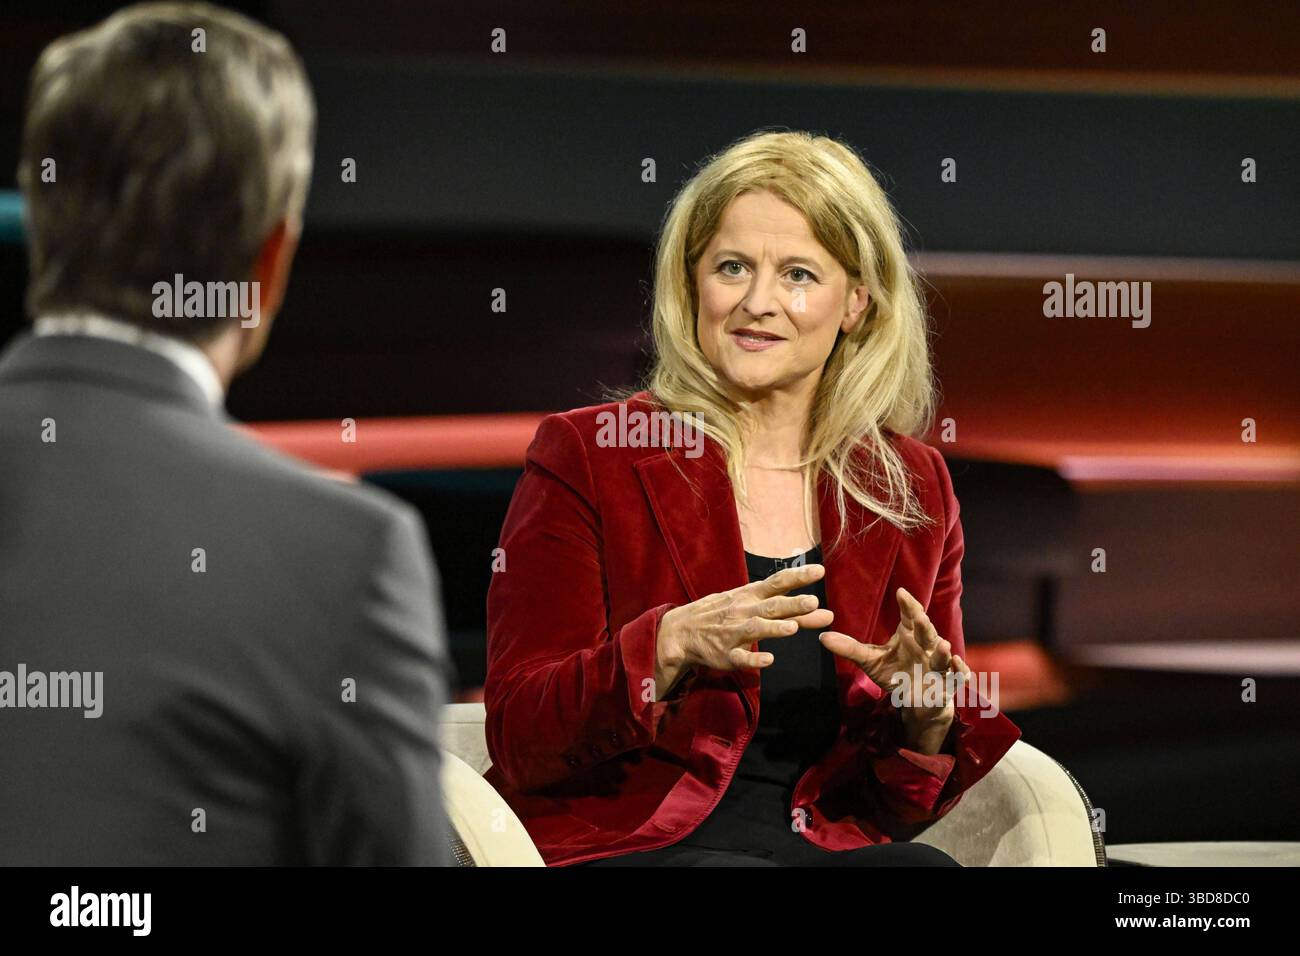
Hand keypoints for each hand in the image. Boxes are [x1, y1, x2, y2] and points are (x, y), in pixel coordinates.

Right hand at [657, 564, 833, 687]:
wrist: (681, 630)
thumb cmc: (724, 613)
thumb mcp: (750, 603)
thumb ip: (787, 609)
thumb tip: (822, 609)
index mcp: (750, 595)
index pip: (777, 582)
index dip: (798, 576)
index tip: (819, 571)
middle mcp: (743, 610)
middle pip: (771, 606)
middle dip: (792, 604)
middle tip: (814, 601)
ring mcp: (733, 632)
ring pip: (755, 629)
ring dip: (773, 628)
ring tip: (792, 628)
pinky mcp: (725, 654)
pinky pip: (739, 657)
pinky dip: (753, 660)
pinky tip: (768, 661)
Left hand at [820, 587, 967, 727]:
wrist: (918, 702)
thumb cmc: (896, 674)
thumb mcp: (871, 662)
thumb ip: (850, 648)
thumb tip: (822, 636)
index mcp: (910, 635)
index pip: (911, 616)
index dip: (908, 604)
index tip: (901, 592)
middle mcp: (927, 646)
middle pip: (927, 632)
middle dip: (925, 625)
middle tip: (919, 616)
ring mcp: (939, 664)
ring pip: (943, 655)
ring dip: (944, 651)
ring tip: (943, 645)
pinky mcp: (948, 683)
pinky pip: (958, 676)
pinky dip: (959, 670)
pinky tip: (957, 665)